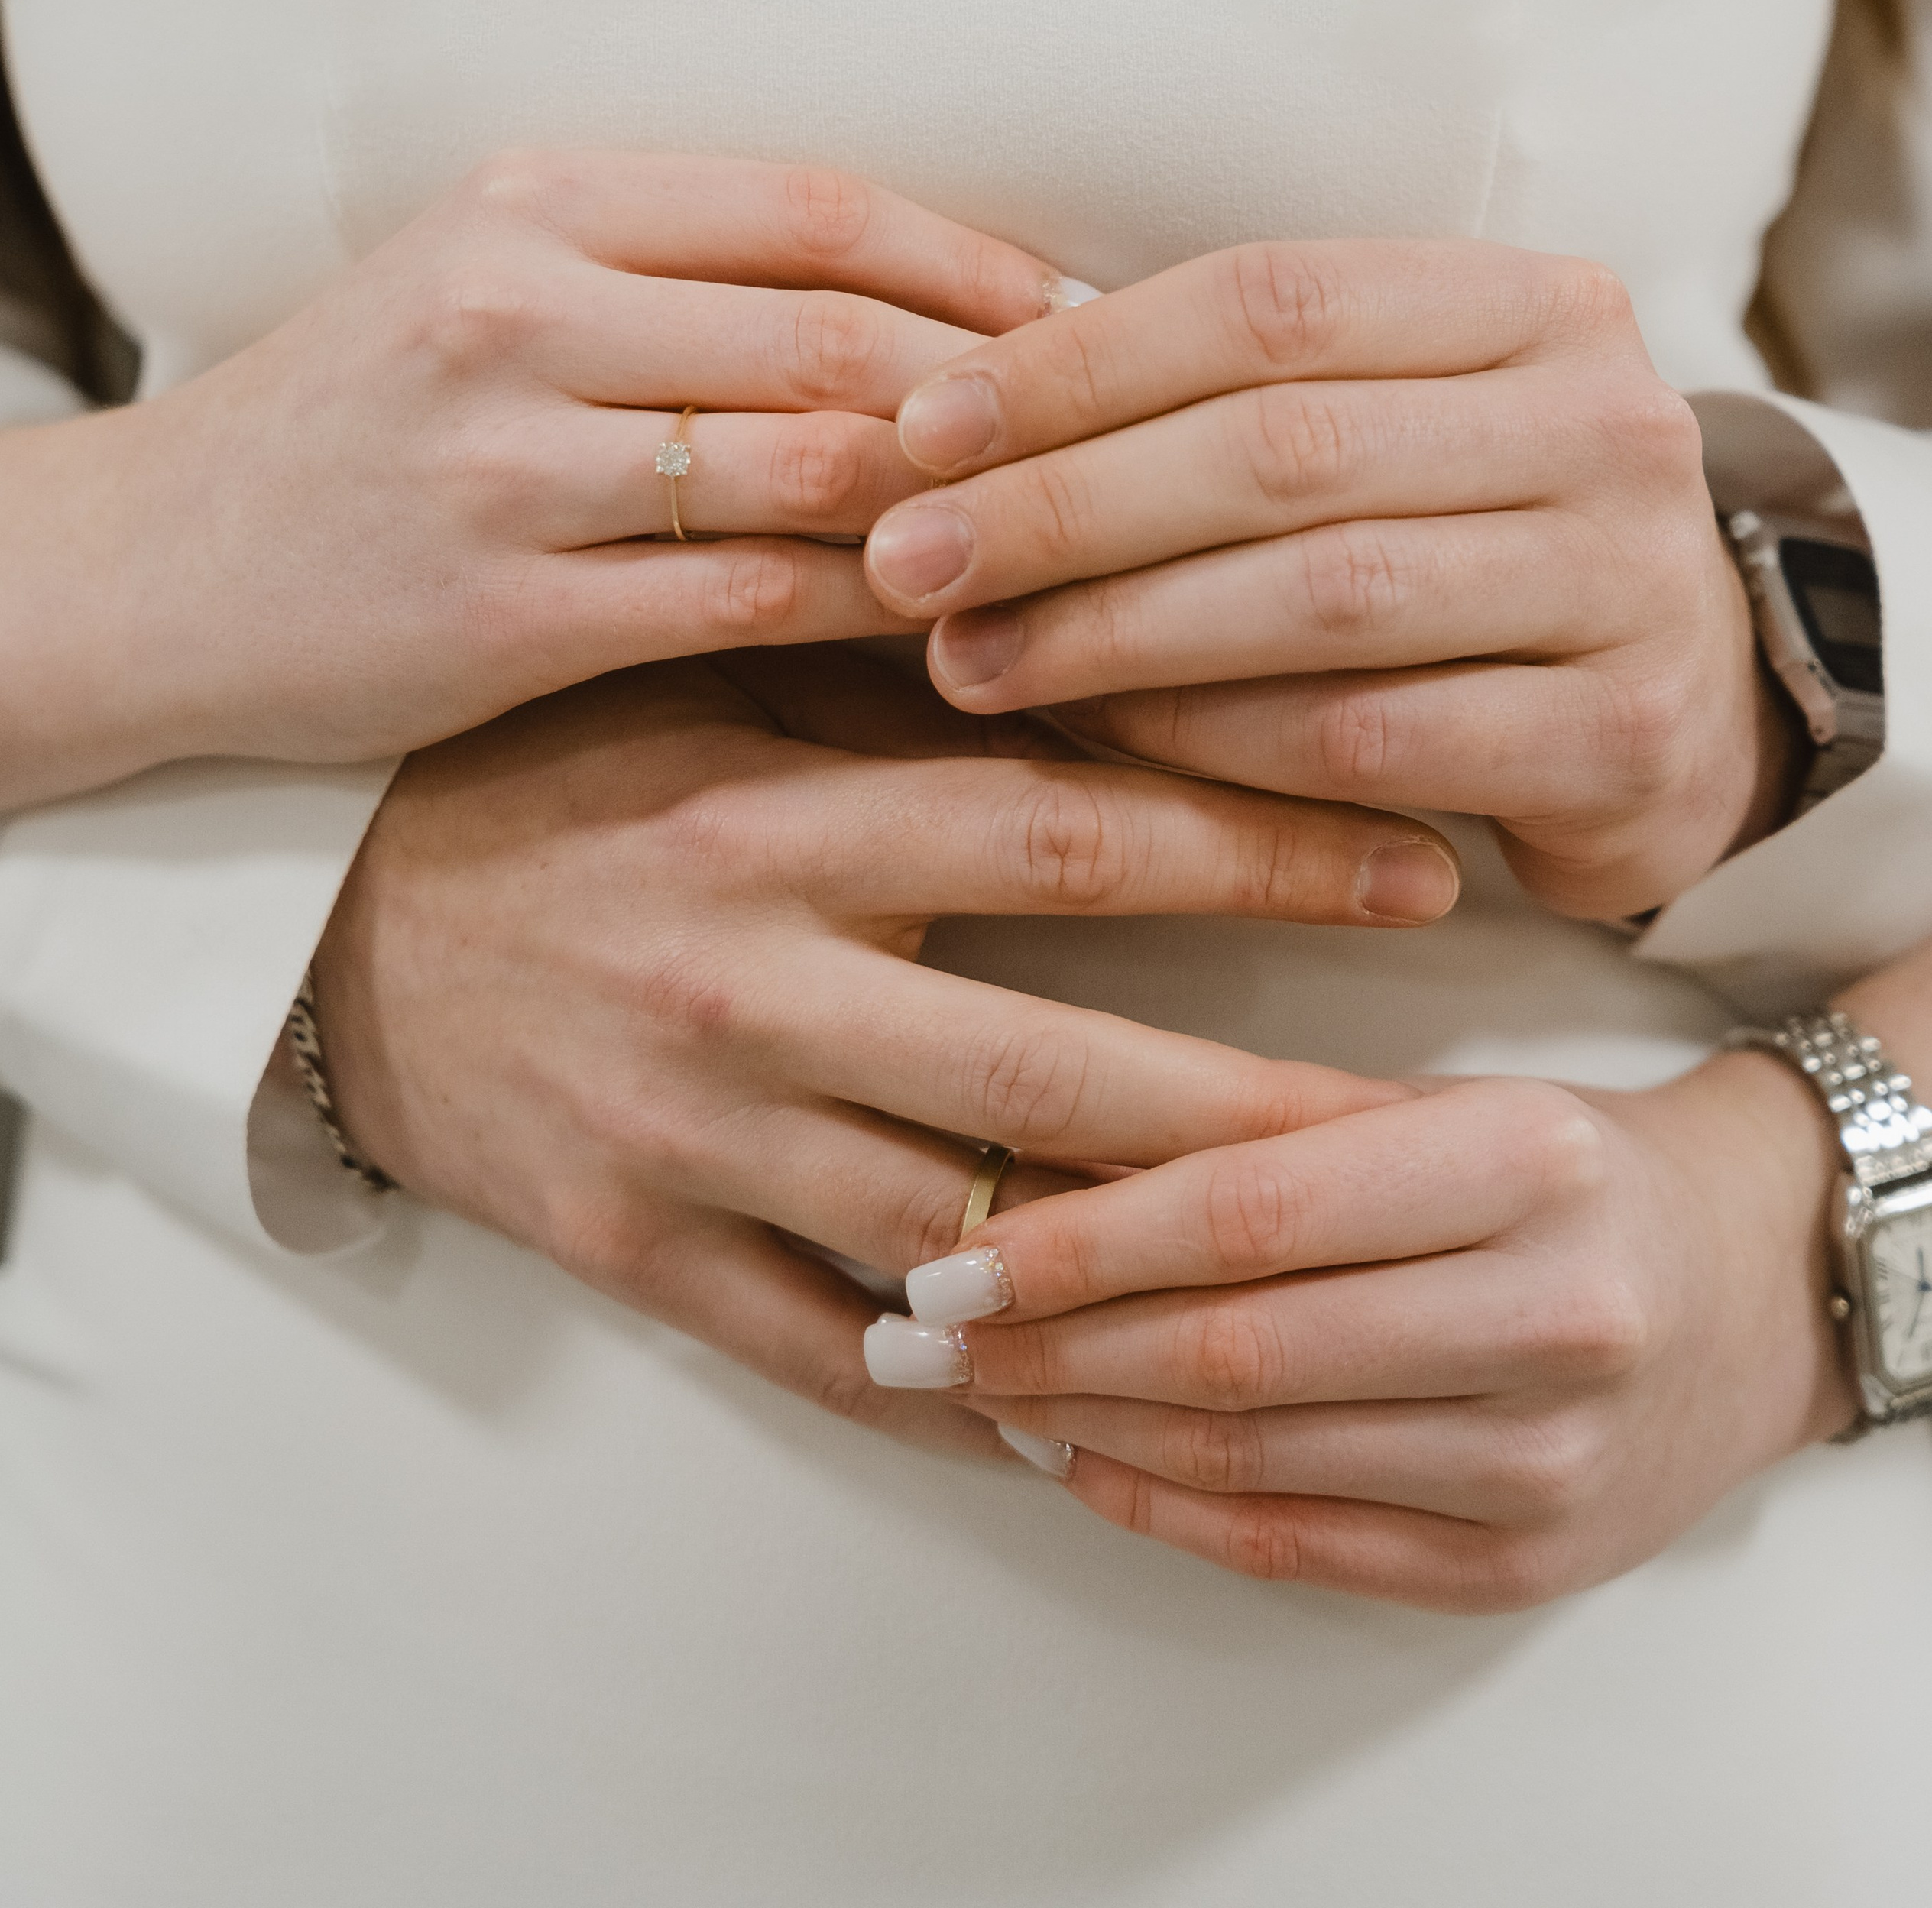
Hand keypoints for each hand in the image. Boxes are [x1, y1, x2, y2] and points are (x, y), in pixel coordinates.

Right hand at [0, 151, 1067, 813]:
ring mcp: (508, 467)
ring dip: (960, 506)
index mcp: (536, 203)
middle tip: (1129, 441)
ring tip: (1079, 538)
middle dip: (1001, 392)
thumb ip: (686, 272)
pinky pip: (750, 604)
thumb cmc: (371, 418)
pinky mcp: (509, 616)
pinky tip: (962, 631)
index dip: (979, 263)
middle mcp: (519, 313)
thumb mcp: (499, 284)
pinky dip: (874, 613)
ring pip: (809, 469)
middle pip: (836, 333)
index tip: (1094, 318)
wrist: (161, 568)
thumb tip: (934, 295)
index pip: (819, 208)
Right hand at [307, 647, 1450, 1449]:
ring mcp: (691, 1138)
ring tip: (1329, 1290)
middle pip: (1061, 1069)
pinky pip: (825, 1359)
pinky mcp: (632, 1251)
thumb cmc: (545, 776)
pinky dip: (966, 1403)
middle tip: (1457, 1127)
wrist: (319, 918)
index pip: (1069, 831)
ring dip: (1150, 1273)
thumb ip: (888, 674)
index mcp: (781, 819)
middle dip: (1269, 1105)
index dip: (1261, 844)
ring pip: (966, 1235)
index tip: (1422, 861)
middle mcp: (748, 987)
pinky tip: (1105, 1420)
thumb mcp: (705, 692)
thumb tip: (1107, 604)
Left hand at [862, 237, 1797, 918]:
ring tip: (969, 661)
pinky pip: (1373, 740)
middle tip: (906, 561)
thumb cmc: (1463, 542)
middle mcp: (1606, 420)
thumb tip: (947, 418)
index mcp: (1529, 302)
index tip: (919, 428)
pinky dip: (1215, 742)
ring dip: (1115, 633)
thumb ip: (1217, 403)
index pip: (1268, 304)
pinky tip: (1100, 744)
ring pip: (1322, 596)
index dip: (1077, 364)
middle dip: (1065, 507)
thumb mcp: (1379, 427)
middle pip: (1282, 448)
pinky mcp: (1626, 738)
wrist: (1678, 710)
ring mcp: (1633, 580)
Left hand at [882, 1049, 1851, 1604]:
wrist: (1747, 1284)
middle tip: (920, 1330)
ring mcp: (1544, 1461)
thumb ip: (1257, 1122)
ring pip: (1254, 1456)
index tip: (957, 1250)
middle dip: (1051, 1347)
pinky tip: (1080, 1461)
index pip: (1254, 1211)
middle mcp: (1550, 1318)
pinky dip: (1167, 1508)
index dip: (1085, 1243)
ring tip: (975, 1387)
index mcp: (1521, 1164)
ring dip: (1087, 1429)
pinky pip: (1301, 1546)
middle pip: (1239, 1348)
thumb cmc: (1559, 1168)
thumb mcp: (1436, 1101)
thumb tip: (1040, 1153)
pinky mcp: (1521, 1564)